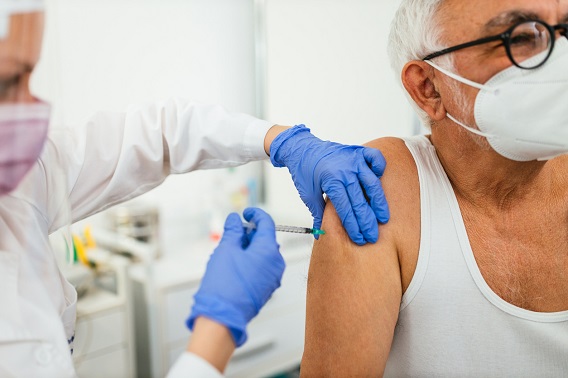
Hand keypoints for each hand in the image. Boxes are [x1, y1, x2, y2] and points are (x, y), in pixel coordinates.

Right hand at [186, 208, 284, 346]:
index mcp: (269, 250)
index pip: (267, 223)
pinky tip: (235, 264)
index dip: (255, 214)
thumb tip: (235, 219)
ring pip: (264, 254)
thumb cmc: (224, 283)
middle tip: (233, 234)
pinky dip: (252, 261)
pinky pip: (262, 268)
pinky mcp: (267, 288)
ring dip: (250, 248)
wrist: (222, 316)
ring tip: (230, 251)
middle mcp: (276, 263)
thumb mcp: (226, 249)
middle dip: (250, 234)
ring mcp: (273, 278)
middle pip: (266, 239)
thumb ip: (233, 231)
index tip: (245, 213)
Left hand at [270, 125, 389, 244]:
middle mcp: (346, 171)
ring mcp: (354, 160)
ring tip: (383, 218)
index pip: (346, 209)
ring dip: (379, 202)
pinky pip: (376, 158)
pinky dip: (380, 167)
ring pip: (372, 183)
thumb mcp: (308, 194)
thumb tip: (320, 234)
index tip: (359, 238)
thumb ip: (317, 213)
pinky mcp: (359, 152)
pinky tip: (379, 179)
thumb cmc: (304, 170)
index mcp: (332, 182)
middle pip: (361, 201)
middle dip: (367, 222)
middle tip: (373, 235)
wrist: (302, 148)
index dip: (353, 226)